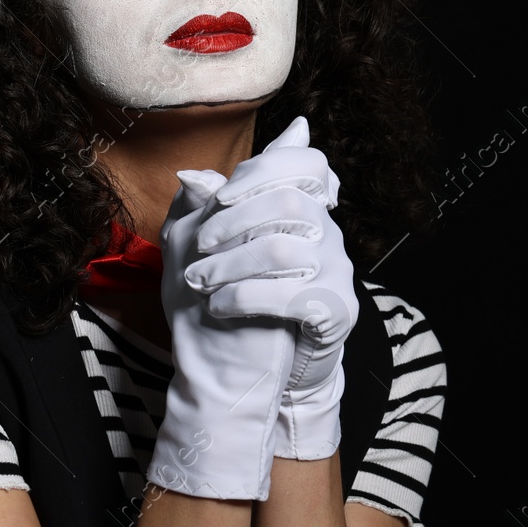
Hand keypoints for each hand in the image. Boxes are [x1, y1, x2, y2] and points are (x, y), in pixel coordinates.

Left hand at [185, 116, 358, 459]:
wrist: (271, 364)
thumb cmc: (244, 295)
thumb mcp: (222, 250)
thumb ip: (211, 210)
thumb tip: (190, 175)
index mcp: (305, 207)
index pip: (306, 162)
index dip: (263, 171)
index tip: (219, 197)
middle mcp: (328, 232)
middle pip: (289, 202)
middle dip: (233, 221)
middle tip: (197, 245)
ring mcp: (337, 269)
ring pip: (284, 249)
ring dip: (230, 264)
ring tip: (197, 281)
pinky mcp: (336, 308)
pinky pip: (289, 295)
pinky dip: (244, 298)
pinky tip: (218, 307)